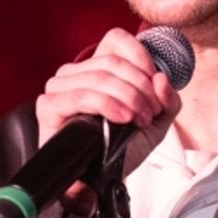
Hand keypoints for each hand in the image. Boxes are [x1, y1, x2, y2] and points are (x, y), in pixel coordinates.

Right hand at [37, 26, 180, 159]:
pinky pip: (80, 95)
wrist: (105, 178)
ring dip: (128, 97)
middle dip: (140, 87)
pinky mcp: (50, 106)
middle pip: (112, 62)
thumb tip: (161, 79)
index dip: (141, 57)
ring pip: (99, 77)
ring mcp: (60, 87)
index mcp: (98, 66)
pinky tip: (122, 118)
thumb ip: (167, 99)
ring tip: (140, 119)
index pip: (116, 39)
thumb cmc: (125, 145)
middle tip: (152, 112)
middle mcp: (76, 72)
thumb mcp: (158, 120)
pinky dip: (107, 104)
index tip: (155, 83)